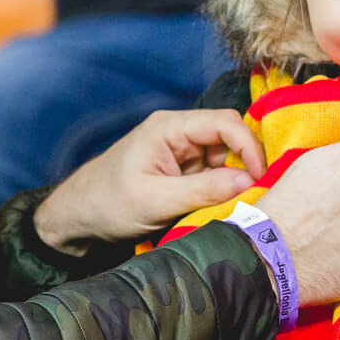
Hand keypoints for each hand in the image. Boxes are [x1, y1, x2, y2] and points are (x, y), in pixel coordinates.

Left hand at [34, 109, 265, 252]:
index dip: (249, 147)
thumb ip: (203, 190)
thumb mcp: (156, 201)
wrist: (79, 217)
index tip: (260, 178)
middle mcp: (179, 133)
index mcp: (169, 127)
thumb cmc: (107, 203)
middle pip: (230, 138)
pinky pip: (215, 176)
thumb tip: (249, 181)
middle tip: (259, 194)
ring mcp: (182, 153)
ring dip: (236, 181)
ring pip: (226, 159)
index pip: (225, 122)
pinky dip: (224, 191)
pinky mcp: (183, 172)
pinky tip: (226, 207)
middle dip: (246, 164)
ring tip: (241, 206)